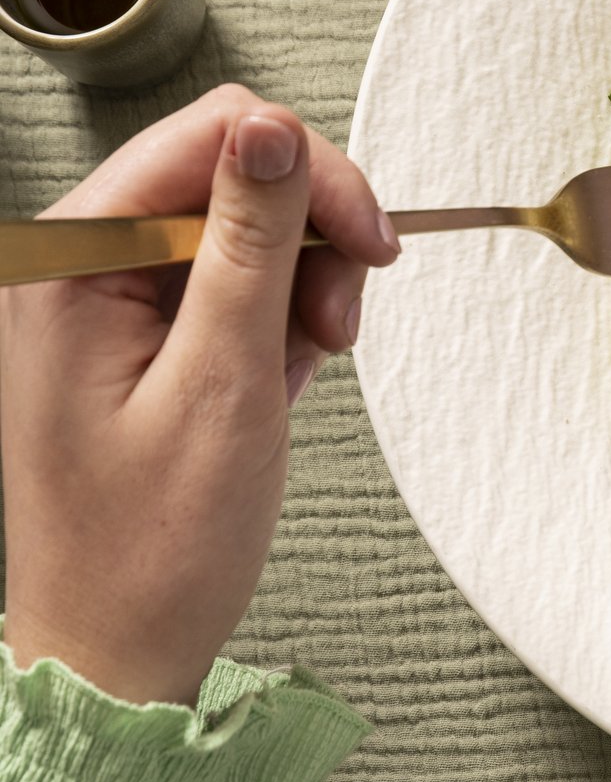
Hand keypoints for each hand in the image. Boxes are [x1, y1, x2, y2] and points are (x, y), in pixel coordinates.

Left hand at [1, 85, 397, 704]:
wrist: (117, 650)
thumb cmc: (151, 548)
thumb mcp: (222, 384)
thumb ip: (251, 245)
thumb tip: (273, 131)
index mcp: (67, 264)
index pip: (210, 138)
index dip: (310, 176)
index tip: (372, 245)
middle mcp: (74, 266)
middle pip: (230, 174)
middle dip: (310, 237)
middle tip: (343, 319)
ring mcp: (102, 300)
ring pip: (244, 227)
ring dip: (303, 284)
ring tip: (307, 362)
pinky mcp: (134, 333)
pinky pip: (231, 283)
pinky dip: (279, 321)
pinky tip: (280, 377)